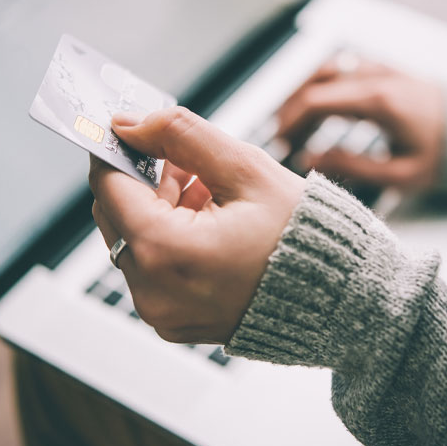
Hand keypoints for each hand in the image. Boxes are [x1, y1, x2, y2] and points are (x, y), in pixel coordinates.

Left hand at [88, 107, 305, 343]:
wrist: (338, 298)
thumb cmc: (304, 238)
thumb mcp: (246, 170)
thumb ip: (182, 135)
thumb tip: (131, 124)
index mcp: (165, 253)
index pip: (108, 185)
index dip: (116, 149)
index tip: (130, 130)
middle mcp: (152, 292)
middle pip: (116, 214)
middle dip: (145, 180)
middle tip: (187, 162)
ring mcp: (161, 313)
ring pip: (134, 240)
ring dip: (160, 209)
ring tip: (212, 196)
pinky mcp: (173, 321)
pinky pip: (152, 269)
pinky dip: (170, 240)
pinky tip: (212, 225)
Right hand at [277, 56, 445, 190]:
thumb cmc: (444, 157)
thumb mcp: (400, 174)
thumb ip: (352, 166)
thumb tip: (308, 159)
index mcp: (378, 101)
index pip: (316, 101)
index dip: (290, 122)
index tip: (279, 145)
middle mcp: (375, 77)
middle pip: (314, 82)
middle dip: (290, 109)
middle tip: (280, 138)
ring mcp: (380, 69)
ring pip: (326, 70)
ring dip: (303, 94)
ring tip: (293, 124)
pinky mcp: (385, 71)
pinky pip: (343, 69)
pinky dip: (322, 86)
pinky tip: (318, 109)